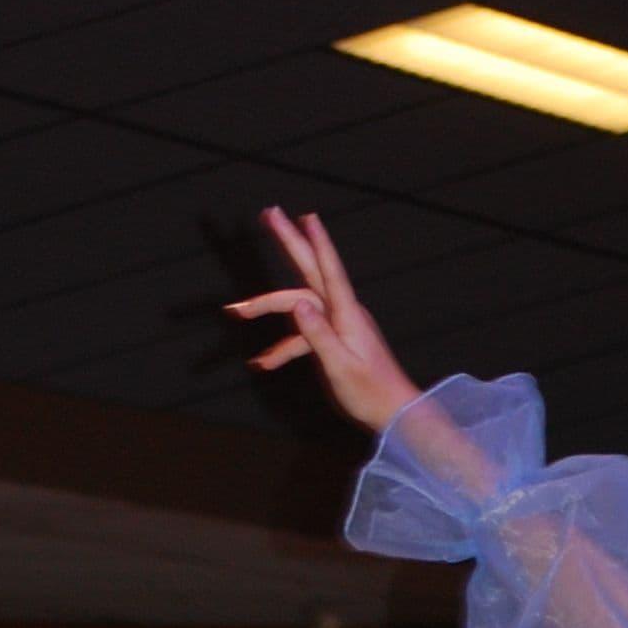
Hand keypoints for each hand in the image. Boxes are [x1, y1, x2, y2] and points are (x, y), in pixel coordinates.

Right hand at [227, 207, 421, 429]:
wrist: (393, 414)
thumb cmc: (371, 393)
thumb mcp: (341, 366)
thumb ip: (319, 335)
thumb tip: (298, 304)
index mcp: (347, 313)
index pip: (330, 269)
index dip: (317, 241)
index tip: (305, 215)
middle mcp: (342, 312)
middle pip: (310, 270)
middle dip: (289, 242)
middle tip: (269, 213)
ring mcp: (337, 324)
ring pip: (297, 306)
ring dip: (267, 309)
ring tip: (234, 311)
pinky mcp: (333, 340)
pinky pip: (301, 337)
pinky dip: (281, 348)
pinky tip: (262, 363)